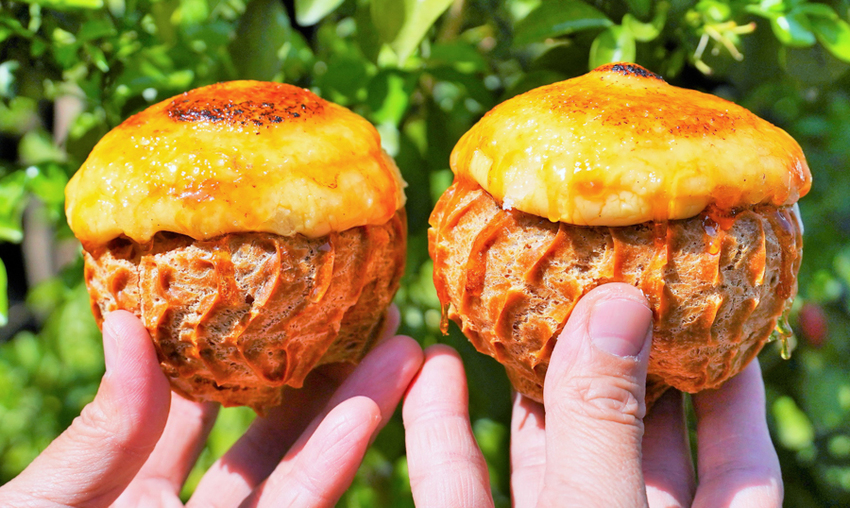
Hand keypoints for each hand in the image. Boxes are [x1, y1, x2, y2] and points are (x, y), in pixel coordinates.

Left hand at [0, 308, 422, 507]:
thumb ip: (100, 433)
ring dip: (350, 406)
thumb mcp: (44, 504)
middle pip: (263, 430)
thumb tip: (129, 325)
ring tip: (394, 346)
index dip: (233, 347)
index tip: (274, 294)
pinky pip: (297, 507)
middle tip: (359, 313)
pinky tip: (368, 410)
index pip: (190, 403)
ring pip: (296, 465)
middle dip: (316, 370)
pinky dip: (336, 460)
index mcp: (126, 486)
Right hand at [403, 283, 782, 506]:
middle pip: (632, 435)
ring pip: (543, 453)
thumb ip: (606, 425)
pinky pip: (459, 484)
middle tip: (603, 278)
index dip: (734, 380)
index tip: (718, 305)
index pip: (738, 457)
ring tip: (516, 304)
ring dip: (522, 382)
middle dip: (614, 356)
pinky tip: (431, 368)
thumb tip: (617, 305)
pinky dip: (441, 428)